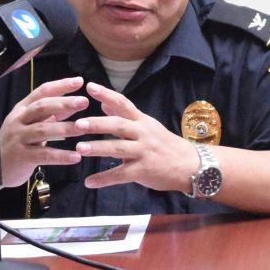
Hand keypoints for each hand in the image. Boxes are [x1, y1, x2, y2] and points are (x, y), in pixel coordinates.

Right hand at [0, 76, 89, 187]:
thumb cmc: (16, 143)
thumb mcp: (30, 124)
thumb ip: (50, 115)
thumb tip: (73, 104)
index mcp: (22, 109)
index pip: (42, 92)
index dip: (60, 85)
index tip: (79, 81)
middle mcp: (19, 120)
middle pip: (41, 107)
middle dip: (63, 103)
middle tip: (84, 101)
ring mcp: (19, 138)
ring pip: (42, 130)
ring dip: (65, 128)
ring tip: (83, 128)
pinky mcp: (21, 156)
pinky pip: (43, 155)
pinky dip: (60, 156)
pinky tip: (75, 156)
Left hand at [73, 82, 198, 193]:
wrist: (190, 165)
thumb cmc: (164, 144)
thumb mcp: (147, 126)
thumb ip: (124, 116)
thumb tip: (104, 103)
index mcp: (142, 121)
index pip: (123, 103)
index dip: (106, 94)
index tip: (89, 86)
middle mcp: (142, 134)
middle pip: (119, 126)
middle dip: (98, 124)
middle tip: (78, 123)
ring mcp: (143, 152)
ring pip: (118, 149)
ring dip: (97, 148)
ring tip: (79, 149)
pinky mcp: (143, 170)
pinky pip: (121, 175)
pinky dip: (104, 179)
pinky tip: (89, 182)